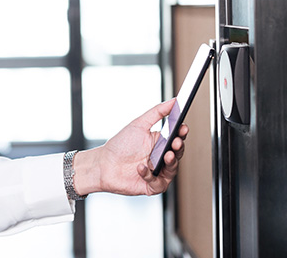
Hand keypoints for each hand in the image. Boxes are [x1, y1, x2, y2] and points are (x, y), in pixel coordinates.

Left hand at [72, 99, 187, 196]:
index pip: (177, 138)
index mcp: (160, 143)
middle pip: (178, 153)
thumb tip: (173, 101)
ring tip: (167, 155)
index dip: (182, 133)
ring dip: (171, 162)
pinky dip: (150, 175)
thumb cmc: (120, 145)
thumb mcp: (139, 124)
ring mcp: (157, 172)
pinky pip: (158, 183)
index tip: (183, 127)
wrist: (103, 164)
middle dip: (179, 147)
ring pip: (172, 170)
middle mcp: (160, 158)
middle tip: (177, 142)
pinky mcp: (151, 186)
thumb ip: (157, 112)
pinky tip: (141, 167)